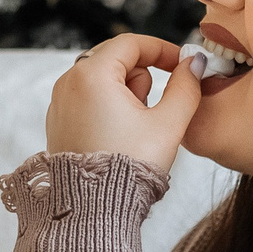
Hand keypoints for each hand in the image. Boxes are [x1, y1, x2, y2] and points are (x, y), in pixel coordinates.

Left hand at [45, 34, 200, 175]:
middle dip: (143, 78)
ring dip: (127, 95)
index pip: (131, 43)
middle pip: (116, 59)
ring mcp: (59, 102)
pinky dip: (109, 108)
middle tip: (152, 111)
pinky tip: (119, 136)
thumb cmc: (129, 167)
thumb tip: (194, 65)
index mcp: (91, 75)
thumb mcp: (168, 124)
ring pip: (104, 80)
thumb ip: (186, 87)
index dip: (162, 50)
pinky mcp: (59, 121)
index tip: (182, 64)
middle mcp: (68, 82)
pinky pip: (90, 99)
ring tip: (135, 129)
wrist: (93, 208)